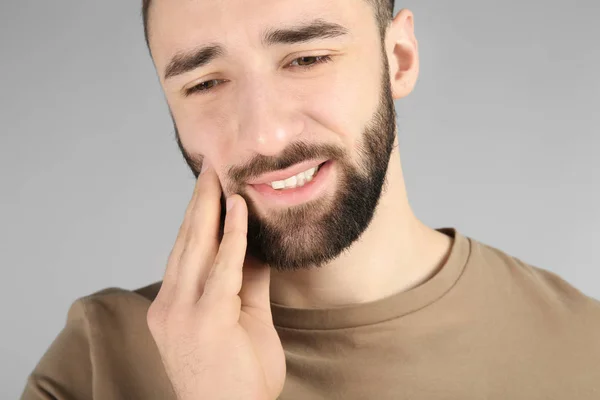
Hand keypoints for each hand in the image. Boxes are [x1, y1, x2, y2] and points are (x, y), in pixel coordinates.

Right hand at [147, 162, 285, 399]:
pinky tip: (239, 208)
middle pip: (186, 241)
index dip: (196, 218)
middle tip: (210, 168)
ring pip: (197, 246)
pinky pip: (222, 267)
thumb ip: (247, 282)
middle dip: (199, 201)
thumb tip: (256, 244)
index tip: (208, 190)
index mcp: (171, 307)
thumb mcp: (243, 321)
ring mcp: (183, 313)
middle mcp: (170, 305)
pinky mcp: (206, 319)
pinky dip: (232, 235)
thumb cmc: (236, 379)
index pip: (185, 252)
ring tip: (218, 175)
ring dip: (210, 206)